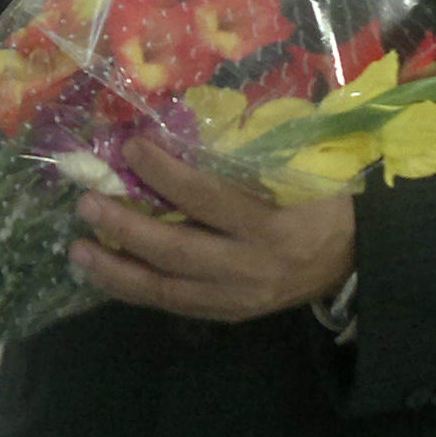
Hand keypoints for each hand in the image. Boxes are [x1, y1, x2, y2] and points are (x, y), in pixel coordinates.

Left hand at [69, 141, 354, 321]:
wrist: (357, 260)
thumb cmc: (322, 201)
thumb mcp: (296, 174)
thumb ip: (244, 158)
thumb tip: (180, 122)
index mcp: (271, 226)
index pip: (207, 198)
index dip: (164, 174)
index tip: (130, 147)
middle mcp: (251, 267)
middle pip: (177, 251)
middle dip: (126, 229)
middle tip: (87, 205)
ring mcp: (239, 298)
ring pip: (167, 290)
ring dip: (117, 271)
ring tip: (78, 251)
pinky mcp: (231, 314)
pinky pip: (176, 306)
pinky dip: (137, 291)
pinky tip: (105, 276)